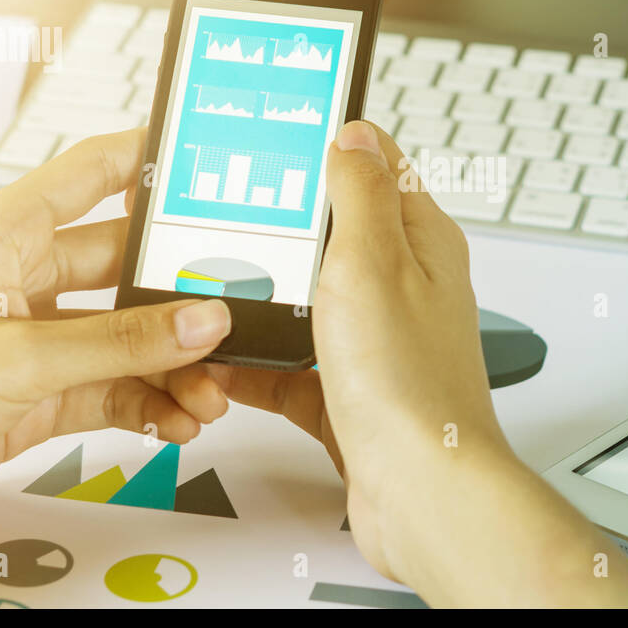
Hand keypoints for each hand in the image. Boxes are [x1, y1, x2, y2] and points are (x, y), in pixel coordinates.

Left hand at [0, 129, 234, 550]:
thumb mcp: (21, 357)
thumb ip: (122, 341)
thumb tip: (204, 320)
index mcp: (8, 233)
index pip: (93, 173)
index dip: (150, 160)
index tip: (210, 163)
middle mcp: (25, 278)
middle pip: (127, 267)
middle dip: (182, 295)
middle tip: (237, 311)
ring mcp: (36, 337)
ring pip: (128, 336)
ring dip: (173, 364)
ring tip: (211, 394)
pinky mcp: (40, 391)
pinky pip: (115, 386)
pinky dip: (150, 404)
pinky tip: (177, 422)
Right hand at [199, 122, 627, 605]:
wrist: (419, 493)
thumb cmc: (409, 384)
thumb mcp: (374, 261)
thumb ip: (361, 193)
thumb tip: (355, 133)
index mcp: (419, 244)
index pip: (377, 171)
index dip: (330, 148)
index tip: (279, 137)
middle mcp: (402, 289)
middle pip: (329, 238)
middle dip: (276, 231)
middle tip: (223, 218)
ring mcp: (374, 343)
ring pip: (303, 305)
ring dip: (257, 303)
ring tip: (208, 293)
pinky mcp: (348, 394)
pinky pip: (290, 368)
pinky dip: (253, 367)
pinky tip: (217, 365)